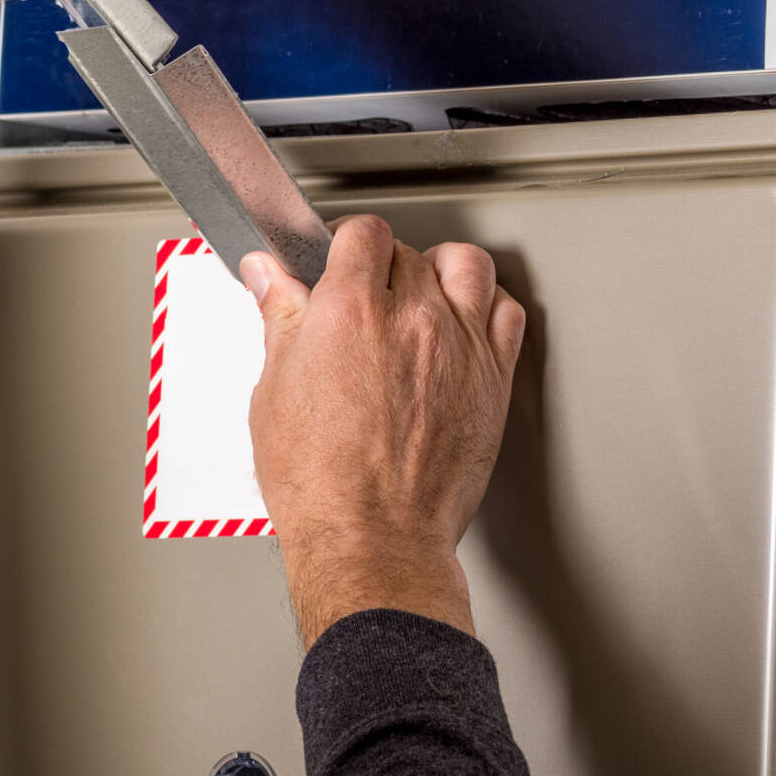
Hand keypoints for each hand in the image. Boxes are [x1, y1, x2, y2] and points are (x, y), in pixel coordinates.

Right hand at [240, 215, 526, 648]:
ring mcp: (458, 344)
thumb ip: (280, 319)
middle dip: (385, 266)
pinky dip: (487, 306)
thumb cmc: (321, 485)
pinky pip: (507, 310)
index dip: (347, 243)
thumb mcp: (274, 392)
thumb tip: (268, 275)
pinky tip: (466, 321)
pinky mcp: (493, 376)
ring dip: (442, 272)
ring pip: (466, 264)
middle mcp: (410, 317)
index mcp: (349, 311)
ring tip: (422, 294)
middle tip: (370, 297)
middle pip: (408, 250)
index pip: (362, 232)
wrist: (373, 542)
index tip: (341, 260)